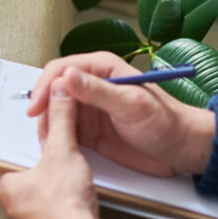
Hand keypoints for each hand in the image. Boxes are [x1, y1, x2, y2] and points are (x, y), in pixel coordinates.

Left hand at [0, 79, 105, 218]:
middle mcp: (11, 198)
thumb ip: (61, 120)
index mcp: (4, 182)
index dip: (14, 128)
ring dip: (49, 162)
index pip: (1, 147)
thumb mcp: (62, 153)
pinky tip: (71, 170)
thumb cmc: (64, 208)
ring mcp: (29, 211)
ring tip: (60, 142)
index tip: (23, 114)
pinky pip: (51, 192)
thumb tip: (60, 93)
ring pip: (36, 177)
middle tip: (45, 122)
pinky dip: (60, 179)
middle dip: (35, 143)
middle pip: (20, 160)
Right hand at [26, 53, 215, 177]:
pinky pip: (64, 129)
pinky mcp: (89, 130)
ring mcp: (89, 108)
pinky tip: (54, 147)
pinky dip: (55, 137)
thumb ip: (99, 91)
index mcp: (102, 69)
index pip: (61, 70)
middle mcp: (91, 85)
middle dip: (43, 108)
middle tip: (40, 129)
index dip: (45, 87)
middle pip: (53, 90)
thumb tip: (68, 76)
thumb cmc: (166, 122)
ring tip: (47, 142)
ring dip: (47, 124)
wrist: (181, 149)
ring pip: (55, 111)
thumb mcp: (132, 105)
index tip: (36, 107)